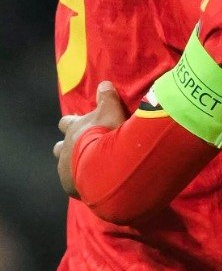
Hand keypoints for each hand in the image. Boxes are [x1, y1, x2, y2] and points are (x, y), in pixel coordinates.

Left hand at [55, 82, 126, 197]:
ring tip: (88, 168)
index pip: (66, 123)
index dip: (72, 123)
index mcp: (73, 129)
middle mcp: (65, 149)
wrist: (103, 164)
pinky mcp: (70, 187)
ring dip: (73, 166)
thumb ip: (108, 98)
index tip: (82, 124)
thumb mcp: (111, 111)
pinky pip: (73, 184)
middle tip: (83, 148)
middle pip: (59, 147)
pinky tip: (94, 183)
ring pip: (63, 167)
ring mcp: (65, 169)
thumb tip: (104, 83)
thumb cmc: (106, 134)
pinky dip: (81, 182)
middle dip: (69, 147)